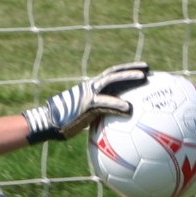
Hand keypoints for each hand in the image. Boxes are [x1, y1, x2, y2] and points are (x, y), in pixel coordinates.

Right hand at [23, 62, 149, 143]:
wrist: (46, 124)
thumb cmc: (61, 125)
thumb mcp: (81, 118)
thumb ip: (95, 117)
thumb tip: (108, 127)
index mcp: (89, 89)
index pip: (110, 75)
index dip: (126, 70)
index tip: (142, 69)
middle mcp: (89, 87)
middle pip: (114, 73)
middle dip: (131, 68)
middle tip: (149, 69)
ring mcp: (88, 95)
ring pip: (111, 82)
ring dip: (128, 78)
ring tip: (144, 79)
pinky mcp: (85, 106)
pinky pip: (105, 104)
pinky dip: (118, 105)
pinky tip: (130, 109)